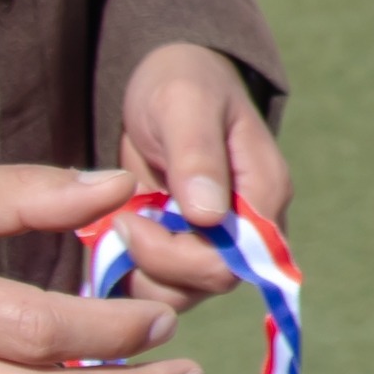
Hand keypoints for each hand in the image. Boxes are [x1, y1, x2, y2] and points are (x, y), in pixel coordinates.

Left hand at [114, 39, 290, 283]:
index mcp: (263, 190)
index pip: (237, 257)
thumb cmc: (183, 80)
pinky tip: (109, 241)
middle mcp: (250, 226)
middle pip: (212, 281)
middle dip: (154, 262)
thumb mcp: (184, 102)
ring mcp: (219, 240)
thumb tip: (209, 215)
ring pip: (185, 293)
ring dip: (139, 272)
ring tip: (111, 229)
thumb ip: (197, 155)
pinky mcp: (187, 248)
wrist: (166, 82)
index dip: (179, 255)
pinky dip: (131, 272)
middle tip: (116, 222)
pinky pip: (163, 284)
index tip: (129, 220)